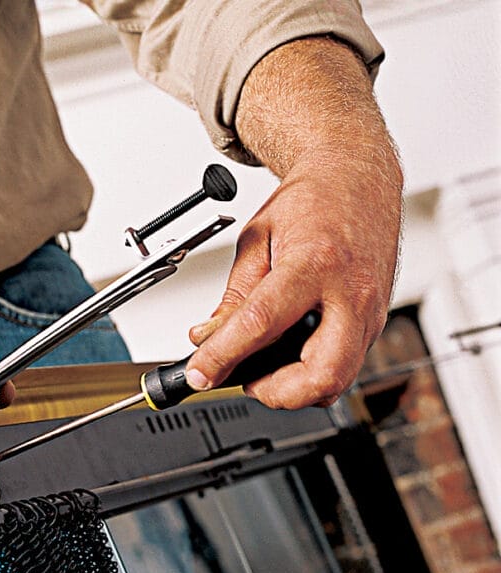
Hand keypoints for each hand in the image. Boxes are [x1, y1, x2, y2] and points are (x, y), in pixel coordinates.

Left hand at [184, 36, 401, 409]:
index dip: (224, 356)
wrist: (359, 177)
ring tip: (265, 372)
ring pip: (338, 382)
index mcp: (314, 262)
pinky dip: (311, 376)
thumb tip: (208, 338)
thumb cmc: (314, 201)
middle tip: (247, 383)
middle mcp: (350, 292)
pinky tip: (290, 359)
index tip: (199, 374)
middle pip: (321, 374)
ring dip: (295, 391)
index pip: (261, 323)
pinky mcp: (375, 324)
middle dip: (277, 393)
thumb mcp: (258, 239)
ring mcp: (369, 313)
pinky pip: (344, 368)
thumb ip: (233, 296)